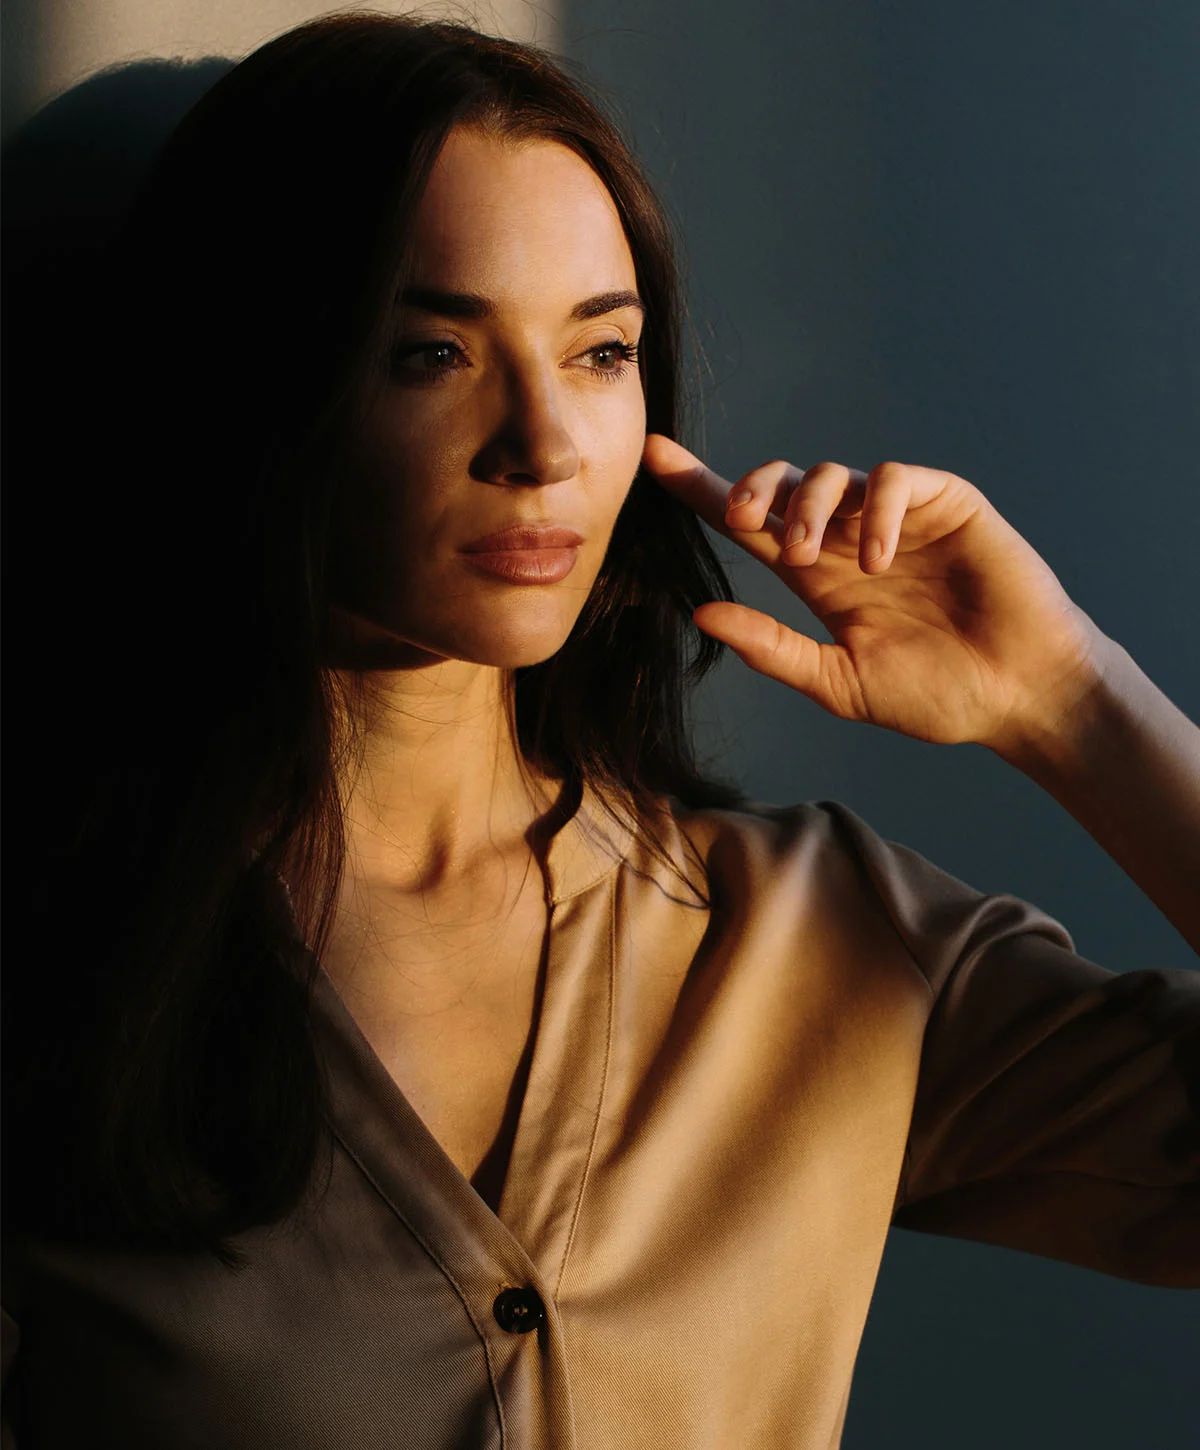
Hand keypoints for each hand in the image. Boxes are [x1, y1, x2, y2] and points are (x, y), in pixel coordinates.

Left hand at [641, 433, 1105, 753]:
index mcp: (818, 577)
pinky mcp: (946, 503)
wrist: (1019, 697)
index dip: (701, 487)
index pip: (750, 523)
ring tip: (807, 556)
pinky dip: (878, 511)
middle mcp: (850, 539)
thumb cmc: (936, 695)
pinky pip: (895, 479)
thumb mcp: (839, 682)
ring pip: (831, 474)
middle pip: (781, 484)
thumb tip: (701, 614)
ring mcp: (897, 518)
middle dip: (749, 488)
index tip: (654, 457)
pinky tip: (878, 560)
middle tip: (741, 522)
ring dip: (808, 506)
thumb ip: (773, 649)